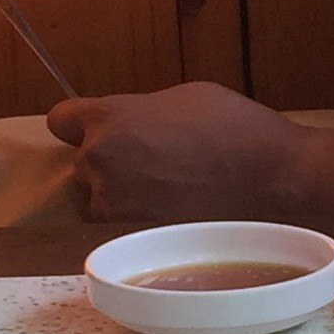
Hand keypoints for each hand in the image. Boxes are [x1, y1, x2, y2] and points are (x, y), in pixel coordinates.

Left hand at [47, 83, 320, 225]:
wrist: (273, 179)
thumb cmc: (236, 129)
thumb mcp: (182, 98)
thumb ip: (141, 112)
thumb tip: (132, 127)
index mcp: (108, 117)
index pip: (60, 119)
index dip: (80, 125)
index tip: (98, 130)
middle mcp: (99, 159)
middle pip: (82, 163)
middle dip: (108, 162)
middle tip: (152, 164)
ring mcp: (113, 203)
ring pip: (99, 200)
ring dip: (121, 196)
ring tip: (165, 192)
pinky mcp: (131, 236)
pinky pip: (120, 227)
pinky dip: (138, 221)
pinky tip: (172, 213)